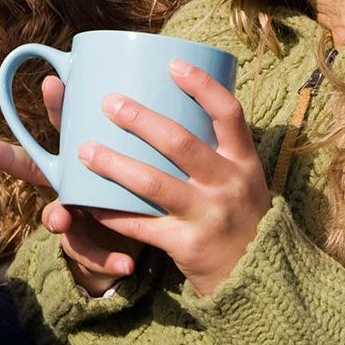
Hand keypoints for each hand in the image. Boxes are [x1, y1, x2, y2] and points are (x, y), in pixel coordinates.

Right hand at [0, 74, 141, 294]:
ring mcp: (79, 216)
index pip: (65, 126)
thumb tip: (180, 80)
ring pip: (56, 215)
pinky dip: (107, 262)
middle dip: (9, 158)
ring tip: (60, 219)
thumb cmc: (147, 192)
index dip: (56, 104)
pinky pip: (92, 258)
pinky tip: (125, 266)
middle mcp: (73, 185)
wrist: (153, 244)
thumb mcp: (151, 163)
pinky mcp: (94, 248)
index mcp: (86, 159)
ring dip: (55, 216)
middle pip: (36, 168)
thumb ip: (157, 137)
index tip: (52, 81)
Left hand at [78, 59, 269, 296]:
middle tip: (109, 102)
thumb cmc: (240, 216)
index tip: (173, 64)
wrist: (259, 281)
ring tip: (85, 150)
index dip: (202, 86)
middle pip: (180, 143)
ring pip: (152, 183)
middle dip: (139, 120)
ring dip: (114, 163)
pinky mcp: (187, 246)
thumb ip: (216, 149)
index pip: (229, 113)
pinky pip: (140, 225)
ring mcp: (208, 216)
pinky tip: (86, 201)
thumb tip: (173, 102)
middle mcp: (229, 185)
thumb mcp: (243, 178)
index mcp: (244, 162)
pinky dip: (110, 212)